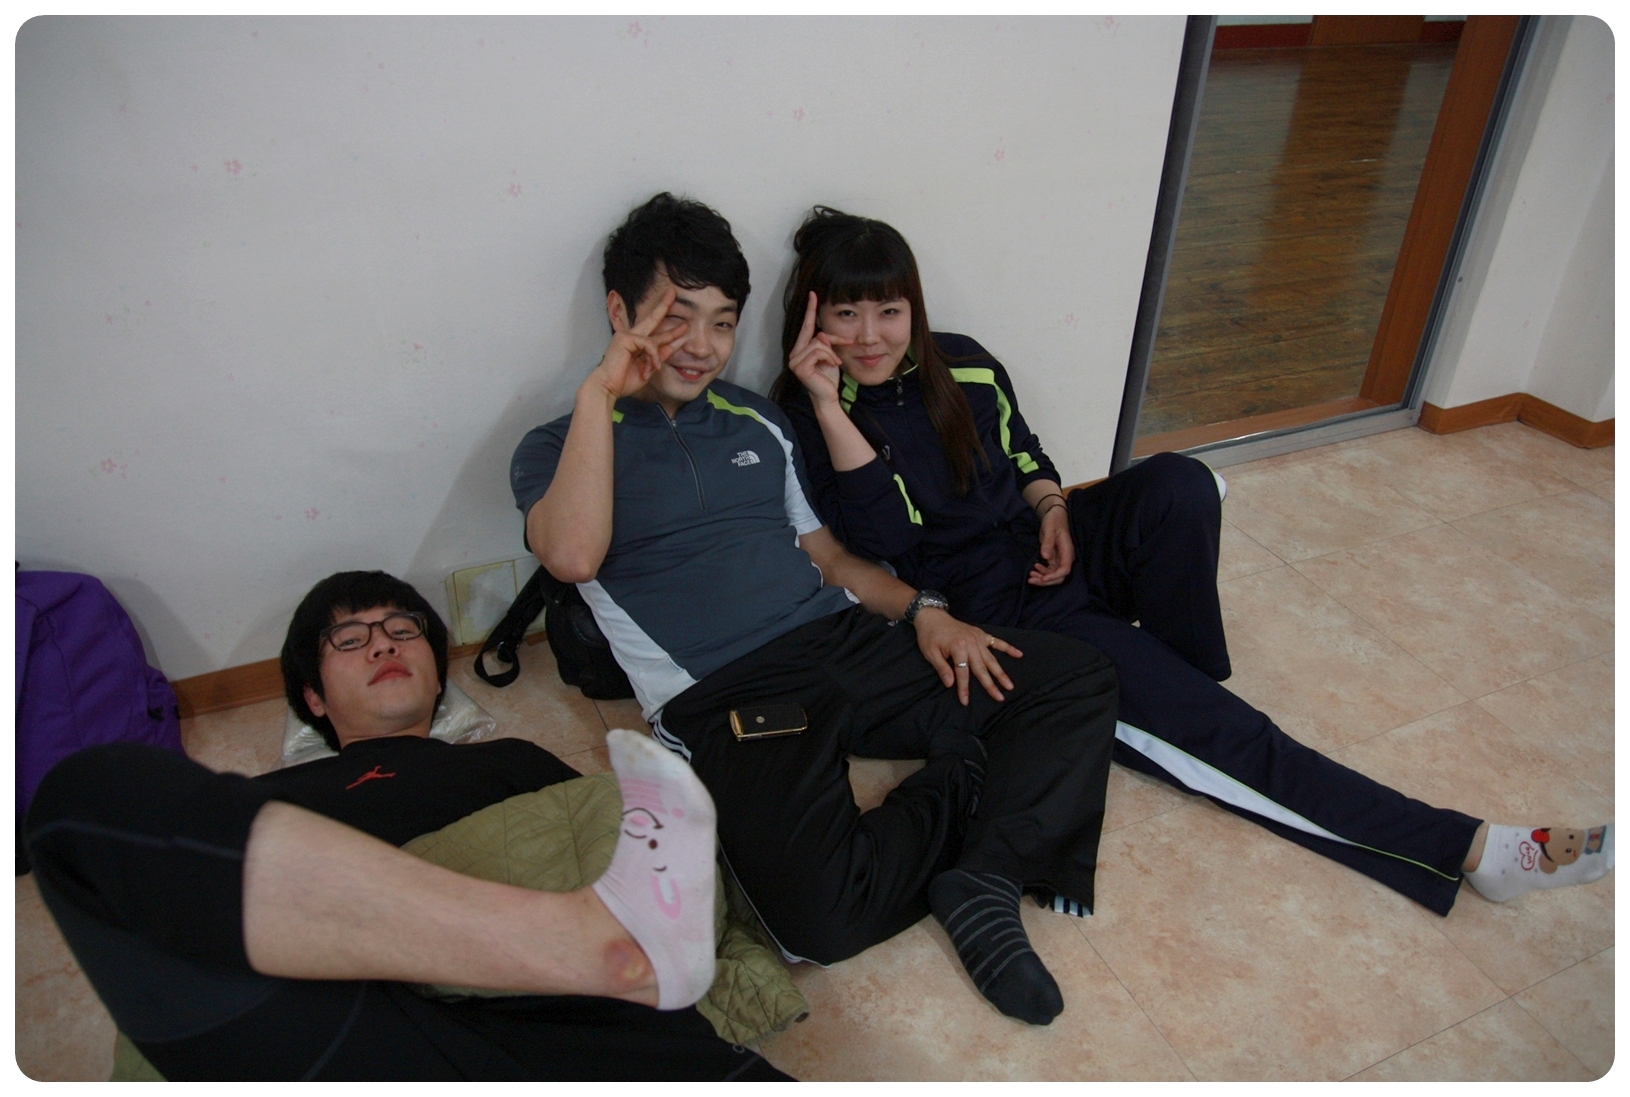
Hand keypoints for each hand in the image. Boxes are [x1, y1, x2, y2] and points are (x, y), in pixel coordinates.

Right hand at [589, 287, 683, 400]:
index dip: (670, 330)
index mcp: (635, 344)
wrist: (608, 388)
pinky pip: (648, 344)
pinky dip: (652, 356)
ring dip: (655, 357)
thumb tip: (674, 345)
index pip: (655, 333)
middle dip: (664, 305)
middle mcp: (631, 336)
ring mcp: (627, 335)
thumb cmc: (624, 381)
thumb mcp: (648, 369)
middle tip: (673, 292)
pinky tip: (651, 368)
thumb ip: (659, 356)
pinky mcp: (625, 338)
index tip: (684, 326)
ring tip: (653, 369)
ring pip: (654, 340)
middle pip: (652, 318)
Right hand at [787, 291, 851, 407]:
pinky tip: (833, 365)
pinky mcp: (799, 367)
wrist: (828, 396)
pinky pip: (818, 351)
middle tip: (846, 343)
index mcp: (801, 349)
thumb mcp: (830, 355)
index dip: (810, 310)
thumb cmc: (829, 377)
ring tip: (835, 363)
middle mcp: (794, 353)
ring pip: (818, 343)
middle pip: (814, 334)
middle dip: (832, 340)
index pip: (806, 326)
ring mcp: (795, 360)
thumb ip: (825, 343)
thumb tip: (821, 334)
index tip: (813, 294)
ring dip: (831, 353)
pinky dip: (829, 357)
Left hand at [911, 607, 1021, 704]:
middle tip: (1000, 698)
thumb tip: (950, 684)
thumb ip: (942, 668)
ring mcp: (978, 638)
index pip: (962, 673)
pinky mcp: (981, 634)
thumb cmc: (929, 635)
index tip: (965, 701)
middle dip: (990, 684)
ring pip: (991, 659)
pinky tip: (1019, 654)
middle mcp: (971, 643)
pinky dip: (1009, 648)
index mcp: (958, 648)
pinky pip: (997, 642)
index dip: (963, 688)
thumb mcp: (930, 653)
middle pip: (982, 668)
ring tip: (1010, 685)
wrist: (932, 616)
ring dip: (1001, 673)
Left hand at [1027, 502, 1073, 585]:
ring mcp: (1060, 558)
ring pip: (1053, 575)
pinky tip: (1034, 569)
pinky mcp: (1054, 558)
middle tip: (1032, 579)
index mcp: (1067, 550)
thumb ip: (1048, 543)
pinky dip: (1042, 572)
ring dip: (1042, 578)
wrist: (1054, 515)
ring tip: (1031, 576)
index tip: (1043, 578)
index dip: (1055, 576)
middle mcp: (1065, 557)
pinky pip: (1049, 570)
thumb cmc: (1053, 520)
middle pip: (1059, 576)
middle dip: (1046, 580)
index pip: (1065, 569)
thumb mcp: (1049, 529)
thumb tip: (1046, 557)